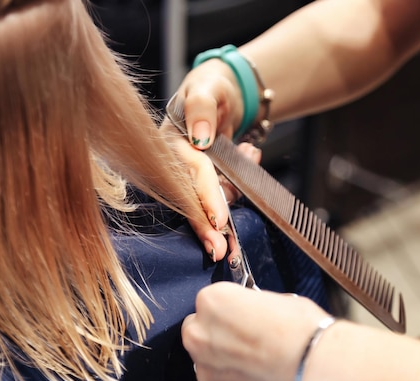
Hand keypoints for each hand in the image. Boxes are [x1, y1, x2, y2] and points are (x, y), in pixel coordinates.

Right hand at [162, 55, 260, 259]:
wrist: (221, 92)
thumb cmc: (209, 88)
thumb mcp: (205, 89)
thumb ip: (201, 109)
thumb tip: (201, 139)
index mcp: (168, 144)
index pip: (186, 176)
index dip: (203, 199)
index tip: (219, 222)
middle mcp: (175, 164)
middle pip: (190, 200)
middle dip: (207, 226)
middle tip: (221, 251)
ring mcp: (190, 174)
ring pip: (209, 200)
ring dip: (233, 192)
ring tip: (251, 153)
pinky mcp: (206, 179)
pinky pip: (222, 192)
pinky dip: (240, 180)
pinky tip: (250, 153)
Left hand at [181, 282, 329, 380]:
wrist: (321, 378)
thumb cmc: (305, 336)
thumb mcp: (279, 300)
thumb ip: (251, 306)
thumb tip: (252, 312)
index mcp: (213, 303)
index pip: (209, 303)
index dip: (229, 311)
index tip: (243, 318)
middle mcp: (201, 336)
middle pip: (200, 333)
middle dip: (219, 337)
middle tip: (249, 344)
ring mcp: (206, 373)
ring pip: (209, 365)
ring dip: (226, 365)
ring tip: (260, 368)